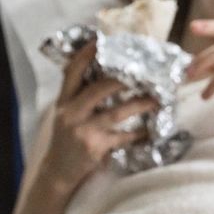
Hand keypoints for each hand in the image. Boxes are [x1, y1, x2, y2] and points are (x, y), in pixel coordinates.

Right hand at [34, 45, 159, 189]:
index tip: (100, 40)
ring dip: (139, 104)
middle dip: (122, 79)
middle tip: (143, 72)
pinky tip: (152, 130)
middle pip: (98, 89)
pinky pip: (123, 137)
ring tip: (156, 99)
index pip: (72, 72)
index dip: (86, 55)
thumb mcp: (65, 115)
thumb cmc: (66, 140)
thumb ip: (79, 97)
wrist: (57, 173)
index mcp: (64, 102)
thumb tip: (104, 76)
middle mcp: (71, 113)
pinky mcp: (95, 147)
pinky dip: (139, 134)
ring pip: (115, 113)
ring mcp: (83, 131)